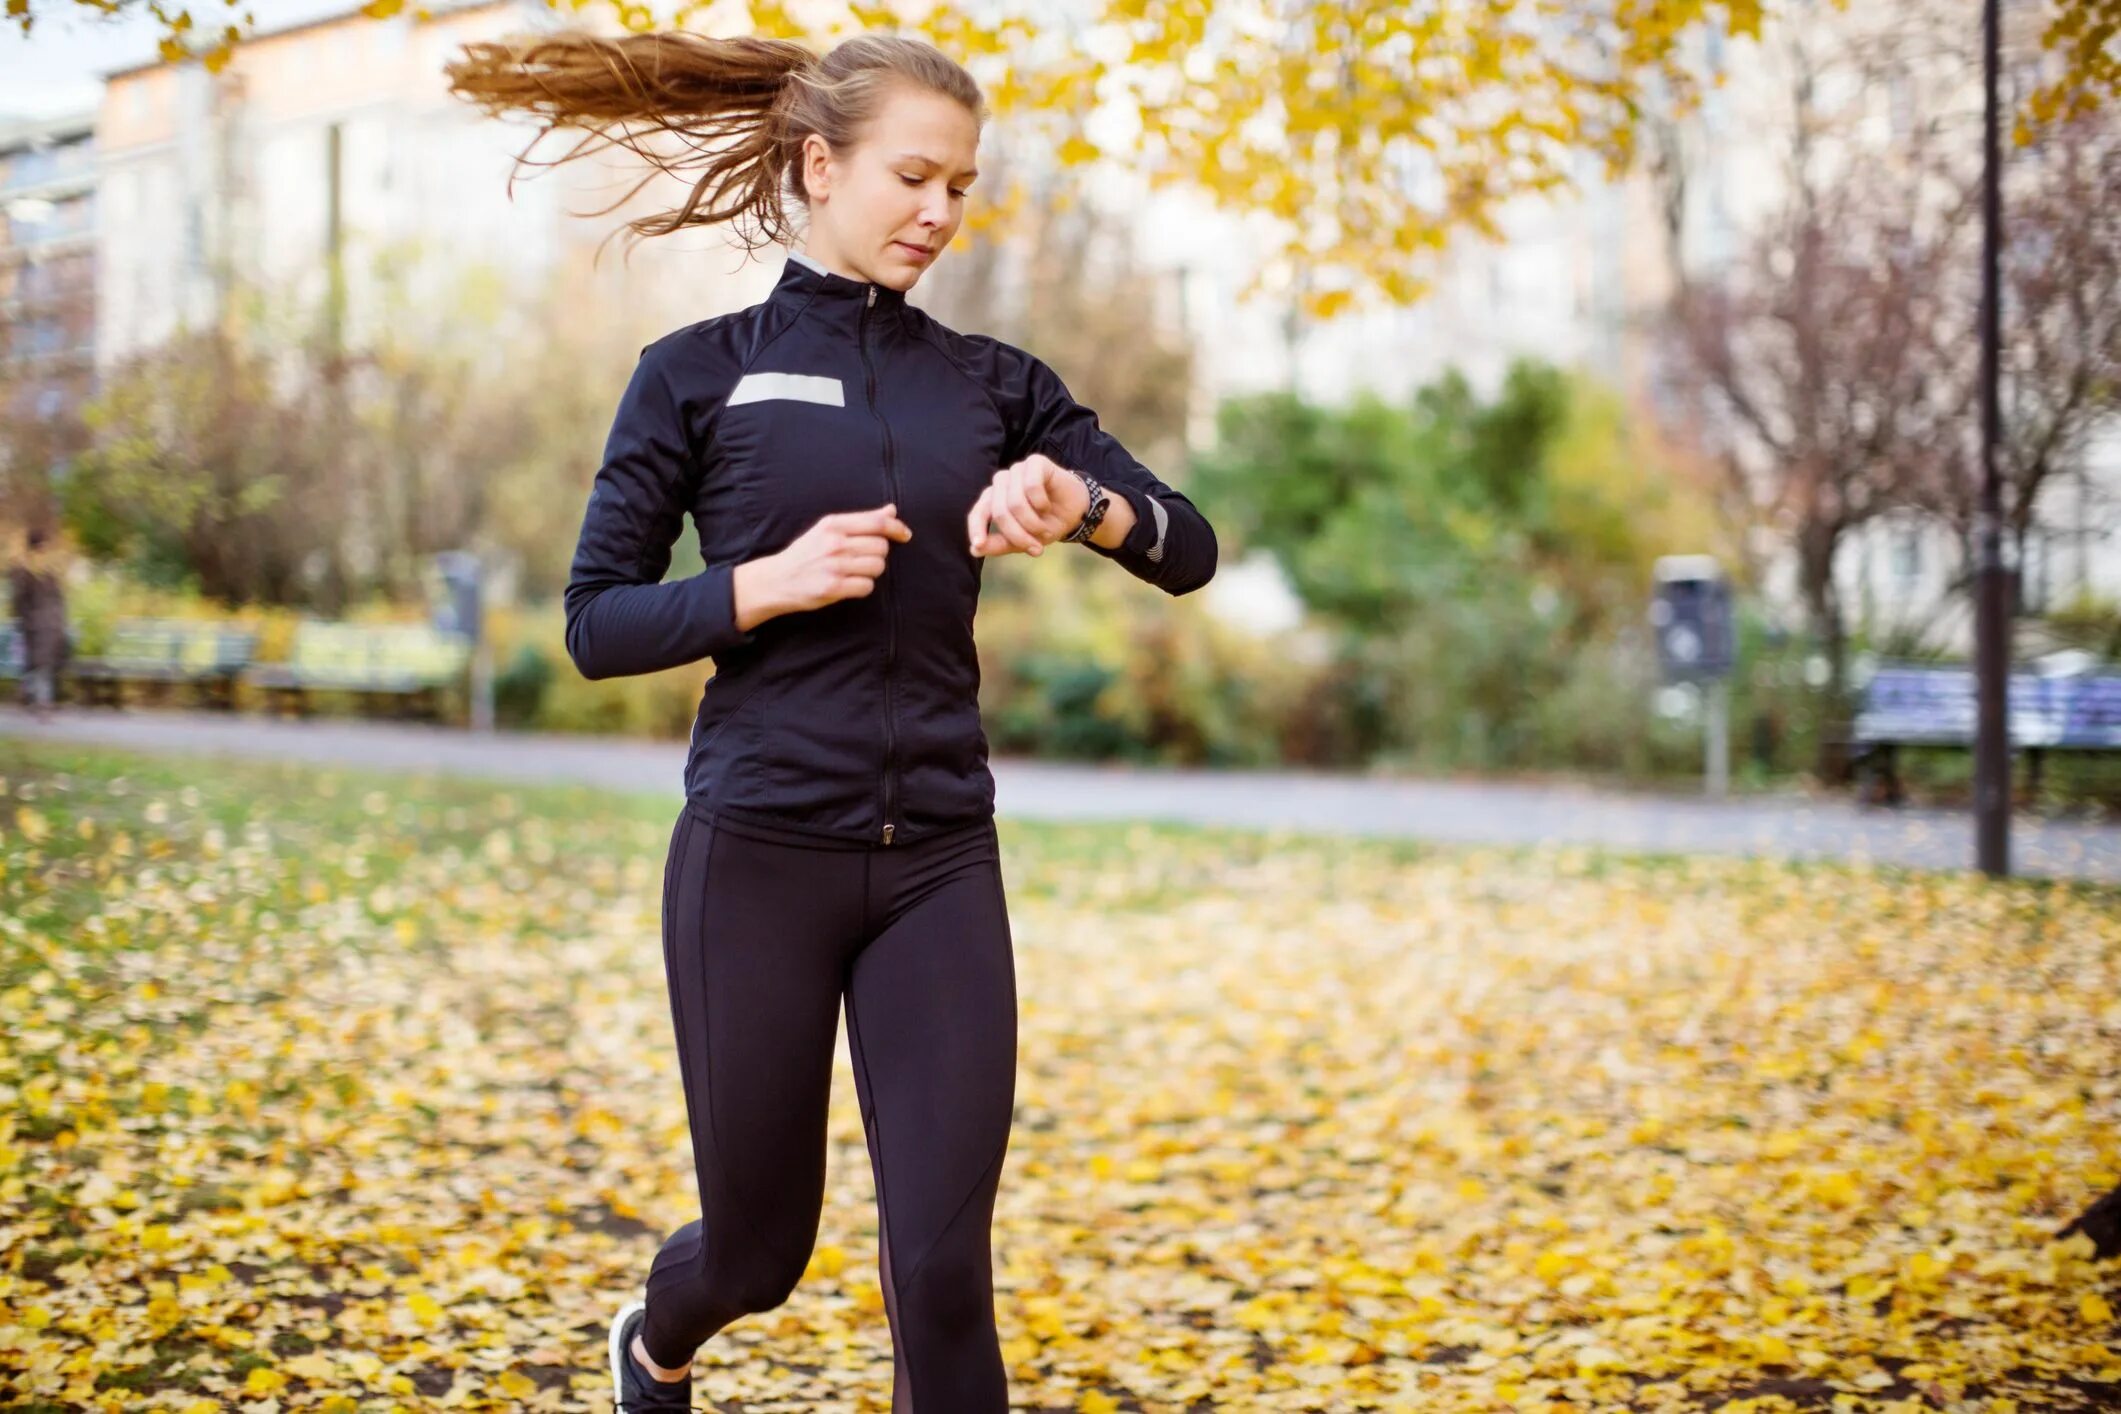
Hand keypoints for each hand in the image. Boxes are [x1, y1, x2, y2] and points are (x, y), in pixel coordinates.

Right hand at [764, 504, 912, 613]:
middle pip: (881, 546)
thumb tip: (891, 510)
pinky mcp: (833, 588)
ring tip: (854, 572)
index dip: (897, 527)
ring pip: (877, 566)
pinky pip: (867, 586)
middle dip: (878, 554)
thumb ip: (861, 521)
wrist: (776, 580)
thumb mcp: (828, 530)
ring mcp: (834, 566)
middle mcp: (834, 543)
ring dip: (872, 571)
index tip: (905, 534)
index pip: (877, 522)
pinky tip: (849, 585)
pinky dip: (862, 587)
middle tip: (862, 559)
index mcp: (833, 525)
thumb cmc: (806, 553)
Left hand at [967, 453, 1086, 558]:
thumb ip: (999, 544)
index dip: (976, 528)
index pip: (978, 513)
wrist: (1075, 513)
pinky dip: (1041, 503)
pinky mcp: (1034, 462)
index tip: (978, 545)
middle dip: (1019, 535)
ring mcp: (1017, 471)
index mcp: (992, 500)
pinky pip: (1031, 486)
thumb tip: (975, 550)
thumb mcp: (1022, 541)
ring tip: (1044, 529)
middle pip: (1000, 512)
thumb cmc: (1045, 525)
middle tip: (1036, 548)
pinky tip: (1047, 505)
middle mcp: (1001, 483)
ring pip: (1015, 501)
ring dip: (1033, 522)